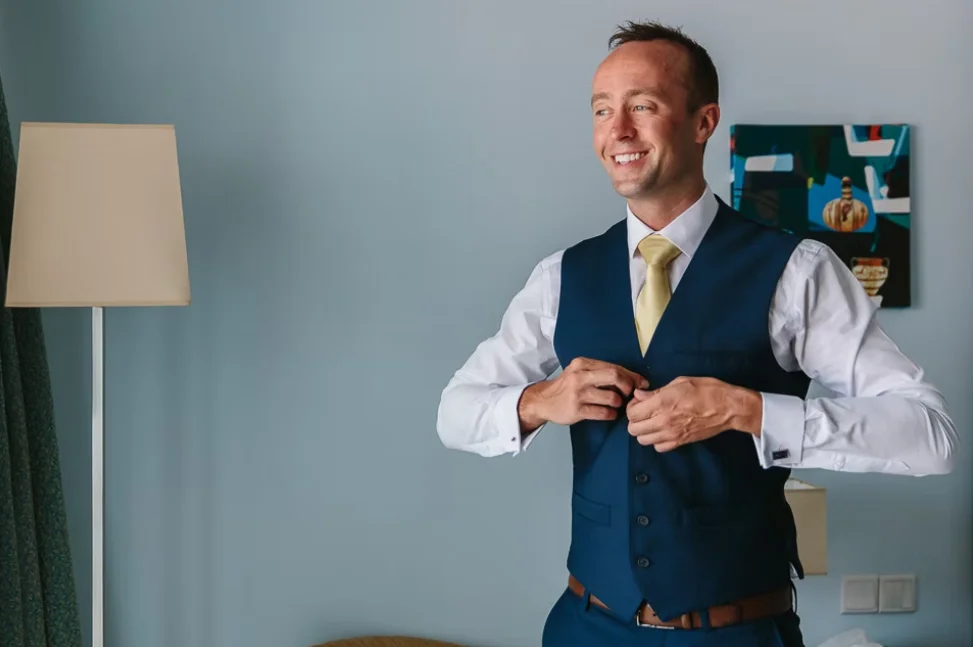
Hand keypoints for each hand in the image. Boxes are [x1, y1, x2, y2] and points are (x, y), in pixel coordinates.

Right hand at [518, 358, 648, 431]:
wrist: (544, 400)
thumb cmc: (567, 386)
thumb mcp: (580, 372)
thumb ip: (602, 373)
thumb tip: (633, 379)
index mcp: (583, 363)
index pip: (614, 367)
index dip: (631, 376)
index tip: (641, 383)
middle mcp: (580, 376)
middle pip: (614, 377)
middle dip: (628, 386)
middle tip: (629, 394)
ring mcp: (577, 394)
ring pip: (611, 397)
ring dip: (618, 403)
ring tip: (615, 404)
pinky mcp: (576, 410)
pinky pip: (603, 413)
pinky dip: (610, 414)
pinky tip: (609, 413)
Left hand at [625, 376, 762, 451]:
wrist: (728, 408)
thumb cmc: (707, 390)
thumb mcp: (680, 382)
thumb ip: (657, 391)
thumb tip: (639, 395)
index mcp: (662, 403)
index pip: (632, 413)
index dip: (632, 407)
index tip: (639, 402)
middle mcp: (663, 421)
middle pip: (633, 429)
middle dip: (635, 420)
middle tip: (644, 412)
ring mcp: (672, 434)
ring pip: (643, 440)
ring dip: (644, 431)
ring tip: (653, 421)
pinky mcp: (680, 443)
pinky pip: (659, 447)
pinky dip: (657, 441)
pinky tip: (663, 431)